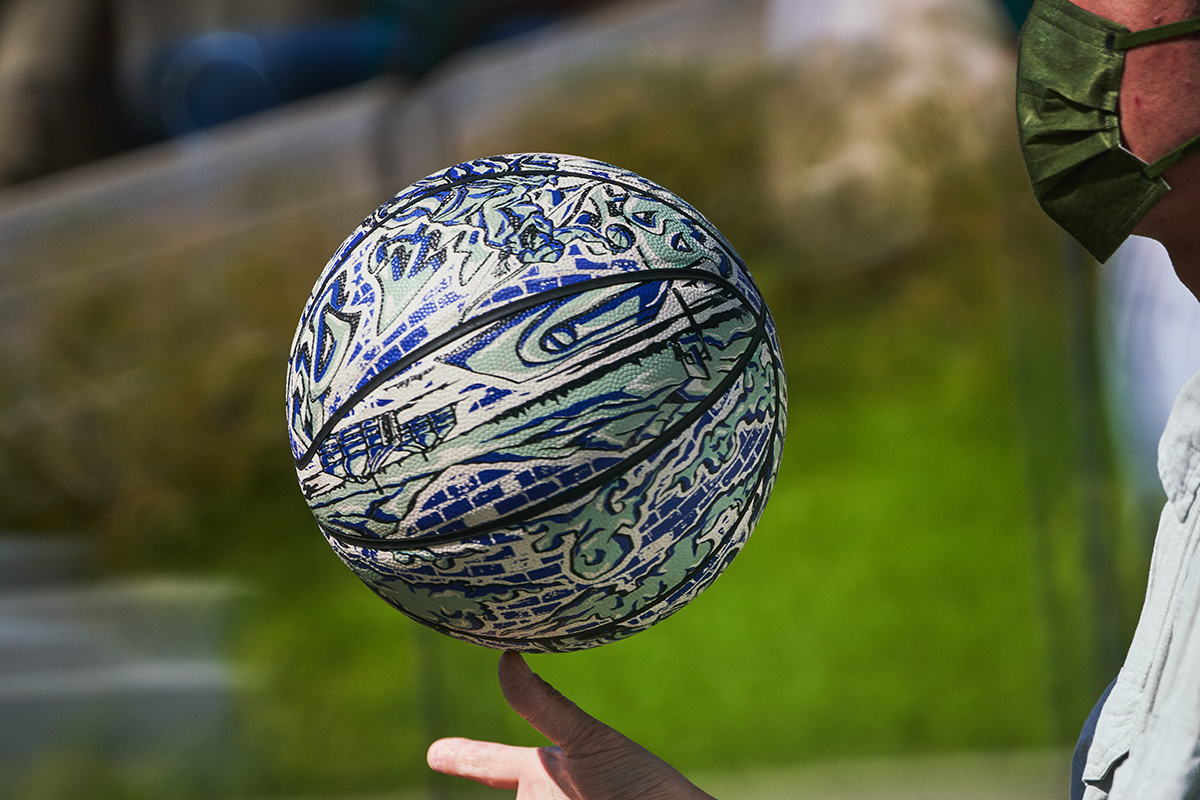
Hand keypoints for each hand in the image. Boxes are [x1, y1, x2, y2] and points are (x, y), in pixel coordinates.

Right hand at [427, 651, 714, 799]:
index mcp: (541, 771)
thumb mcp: (589, 742)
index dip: (465, 756)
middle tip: (507, 776)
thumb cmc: (641, 782)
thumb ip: (543, 706)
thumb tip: (505, 659)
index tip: (435, 752)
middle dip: (504, 786)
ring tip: (558, 796)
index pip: (491, 762)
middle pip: (508, 794)